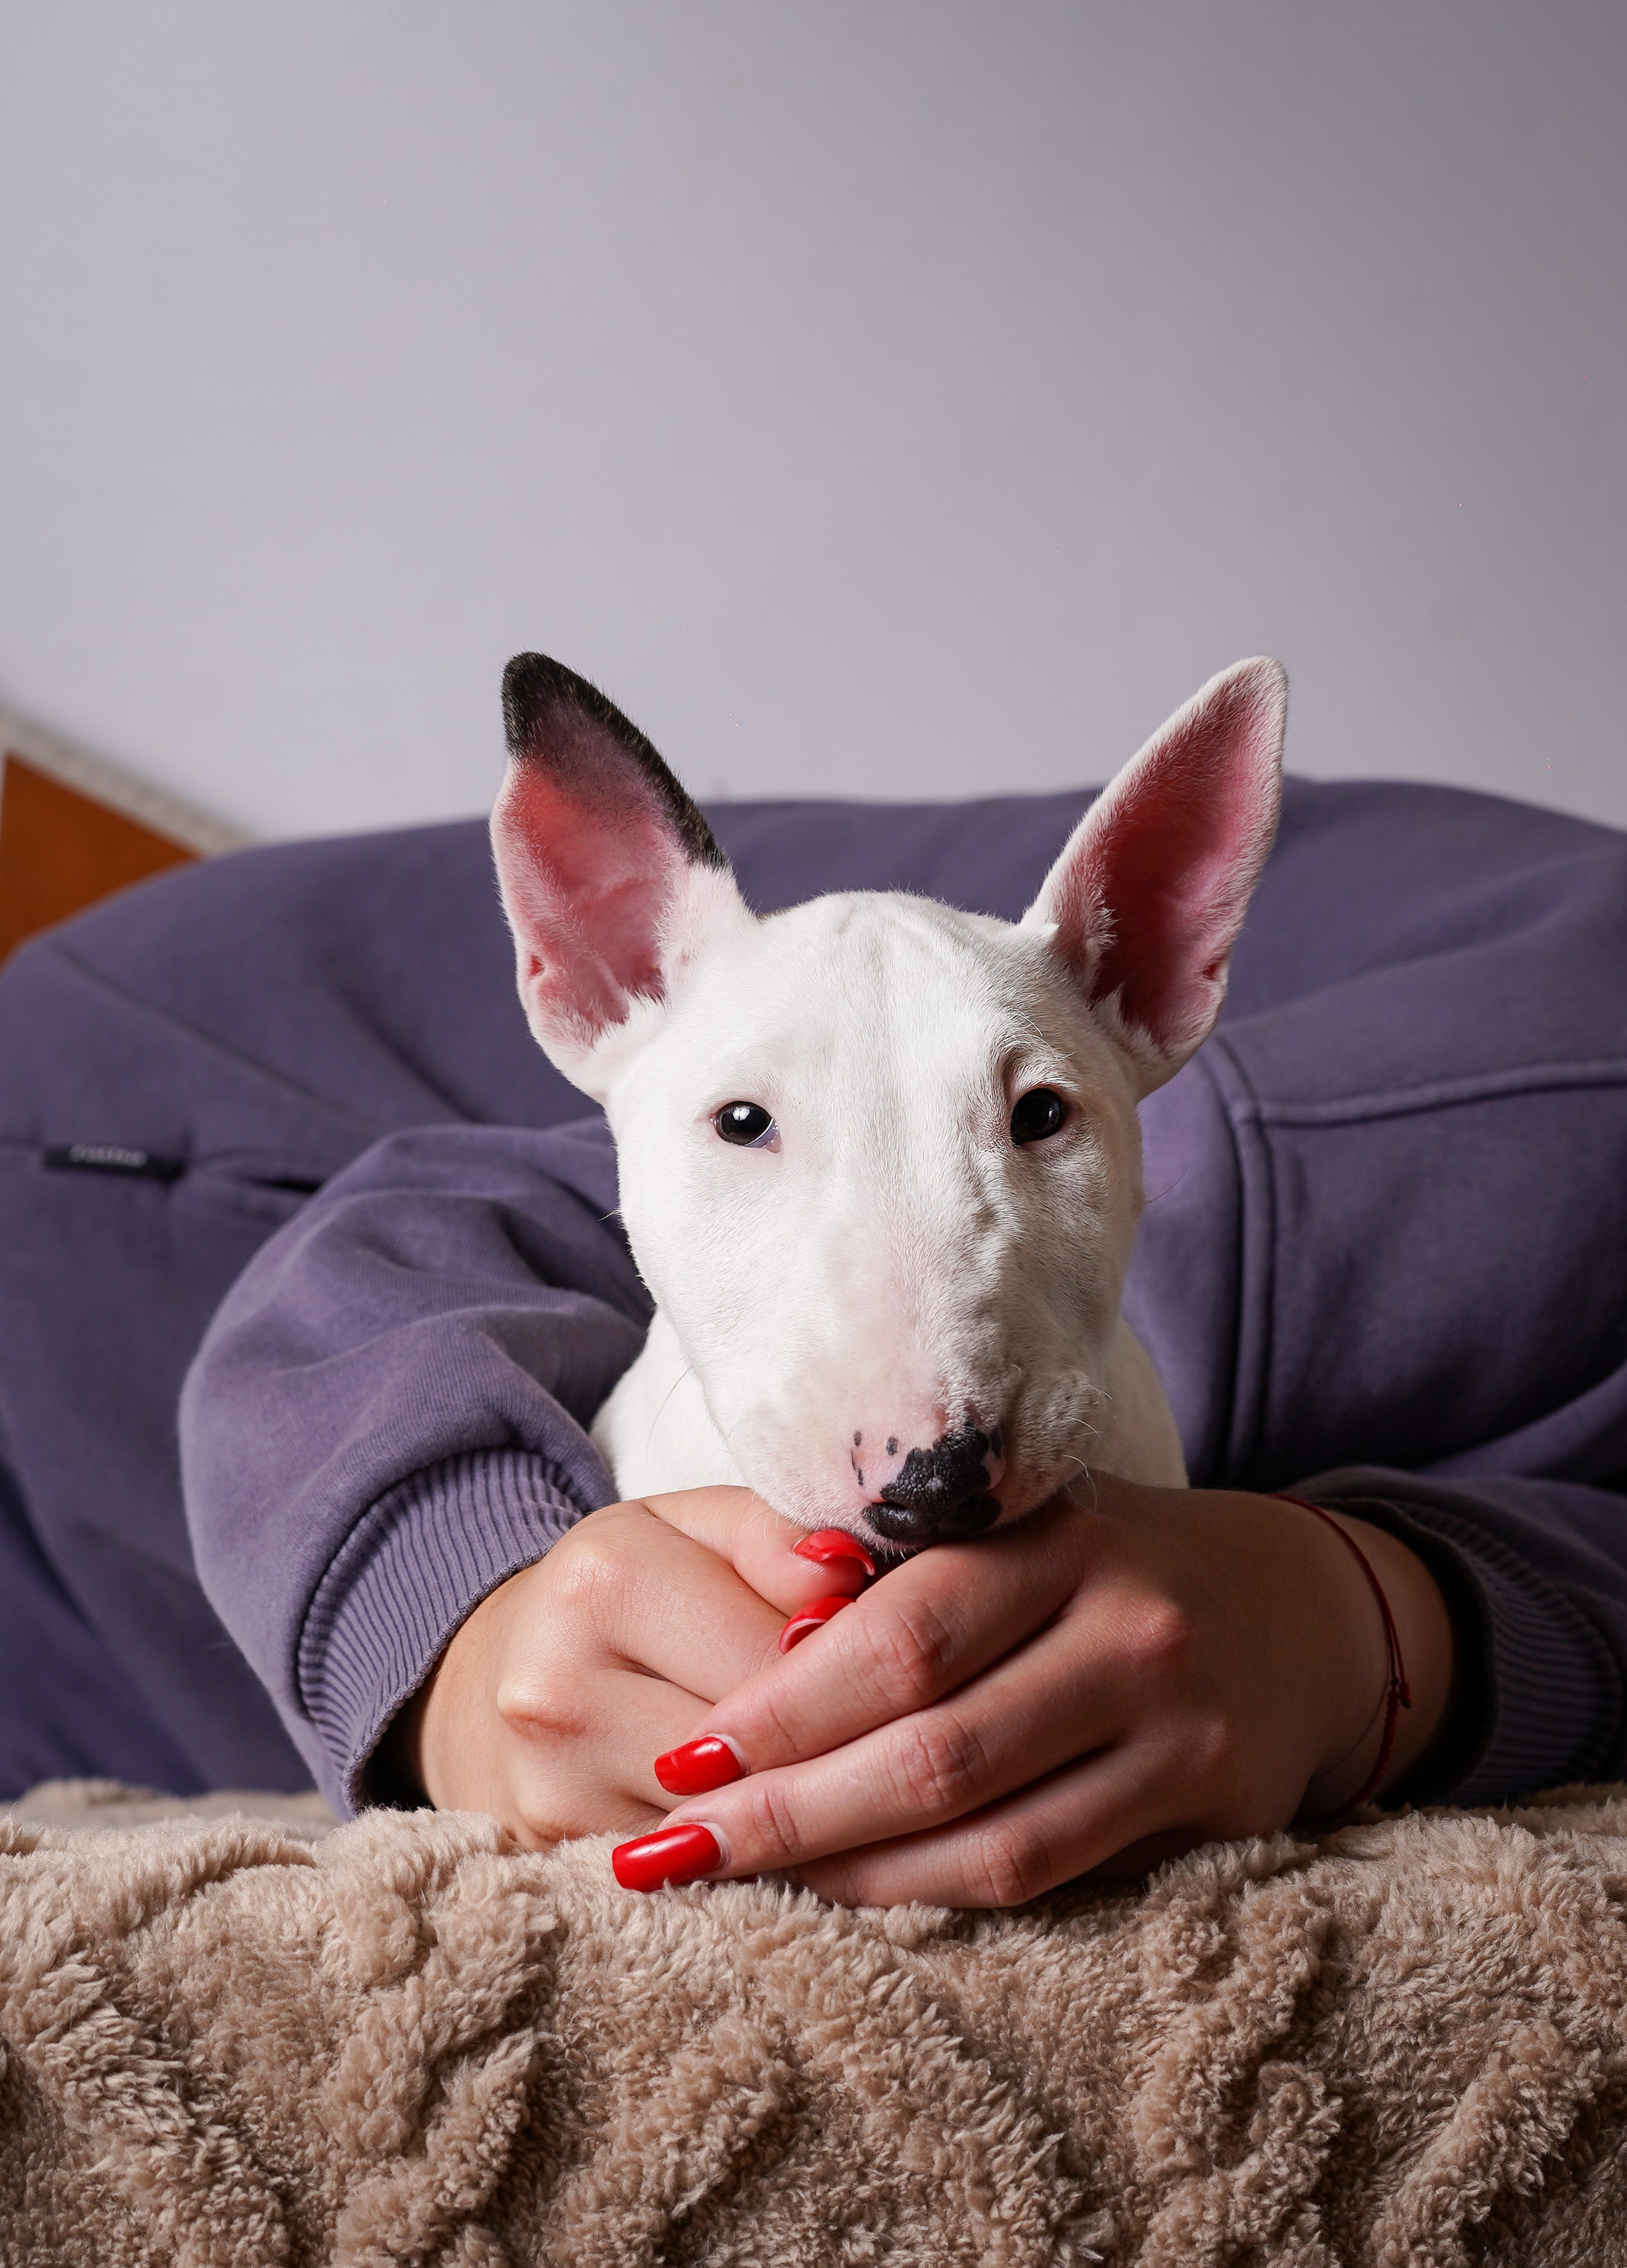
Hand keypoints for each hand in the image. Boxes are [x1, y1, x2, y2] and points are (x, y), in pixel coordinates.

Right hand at [387, 1488, 869, 1845]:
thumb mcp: (697, 1528)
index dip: (861, 1664)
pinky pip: (702, 1875)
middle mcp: (561, 1693)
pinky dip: (761, 1856)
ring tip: (855, 1777)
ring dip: (810, 1809)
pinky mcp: (561, 1862)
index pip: (782, 1651)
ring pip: (739, 1826)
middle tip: (900, 1732)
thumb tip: (849, 1576)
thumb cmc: (625, 1589)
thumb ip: (778, 1535)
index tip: (901, 1664)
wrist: (492, 1676)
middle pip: (762, 1749)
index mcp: (605, 1582)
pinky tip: (796, 1833)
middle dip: (842, 1743)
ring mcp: (554, 1792)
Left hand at [628, 1478, 1456, 1905]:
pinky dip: (945, 1896)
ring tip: (739, 1890)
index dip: (783, 1705)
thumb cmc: (1109, 1567)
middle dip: (788, 1811)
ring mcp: (1181, 1721)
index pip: (899, 1636)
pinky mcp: (1218, 1803)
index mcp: (1058, 1535)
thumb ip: (905, 1584)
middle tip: (670, 1850)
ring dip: (851, 1876)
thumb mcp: (1020, 1532)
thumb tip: (751, 1671)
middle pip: (933, 1748)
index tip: (686, 1755)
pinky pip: (1056, 1874)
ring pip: (991, 1837)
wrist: (1303, 1607)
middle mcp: (1128, 1623)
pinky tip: (862, 1903)